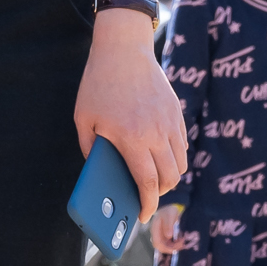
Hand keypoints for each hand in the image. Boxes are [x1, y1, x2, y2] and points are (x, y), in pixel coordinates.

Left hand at [75, 11, 185, 220]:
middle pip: (170, 177)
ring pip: (181, 162)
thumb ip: (90, 149)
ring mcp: (170, 122)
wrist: (123, 49)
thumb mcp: (84, 119)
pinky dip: (175, 155)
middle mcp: (156, 133)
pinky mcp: (176, 112)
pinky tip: (160, 155)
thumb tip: (100, 172)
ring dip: (170, 176)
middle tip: (146, 197)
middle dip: (159, 194)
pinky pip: (182, 144)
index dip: (146, 204)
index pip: (147, 182)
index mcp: (132, 138)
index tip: (141, 216)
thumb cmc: (98, 84)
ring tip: (155, 179)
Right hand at [149, 204, 190, 253]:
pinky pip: (169, 243)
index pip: (157, 243)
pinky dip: (175, 244)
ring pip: (166, 246)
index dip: (165, 248)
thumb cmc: (169, 210)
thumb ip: (168, 226)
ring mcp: (160, 235)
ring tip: (182, 242)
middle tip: (181, 244)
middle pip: (161, 247)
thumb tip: (168, 236)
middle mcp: (156, 234)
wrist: (170, 207)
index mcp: (155, 229)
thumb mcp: (169, 216)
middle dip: (171, 248)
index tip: (175, 249)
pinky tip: (181, 240)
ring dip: (174, 246)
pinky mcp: (165, 236)